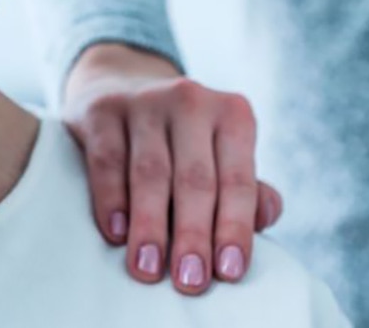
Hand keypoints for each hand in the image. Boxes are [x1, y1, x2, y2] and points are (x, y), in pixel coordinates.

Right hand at [63, 43, 282, 295]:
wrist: (123, 86)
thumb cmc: (182, 140)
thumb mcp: (219, 154)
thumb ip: (246, 188)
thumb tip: (266, 218)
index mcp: (232, 114)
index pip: (237, 179)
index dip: (234, 228)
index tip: (229, 272)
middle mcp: (191, 101)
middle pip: (194, 178)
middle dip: (193, 235)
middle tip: (190, 281)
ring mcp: (144, 101)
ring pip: (150, 172)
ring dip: (150, 225)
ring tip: (148, 269)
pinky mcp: (102, 109)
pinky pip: (107, 159)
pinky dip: (111, 198)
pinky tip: (115, 232)